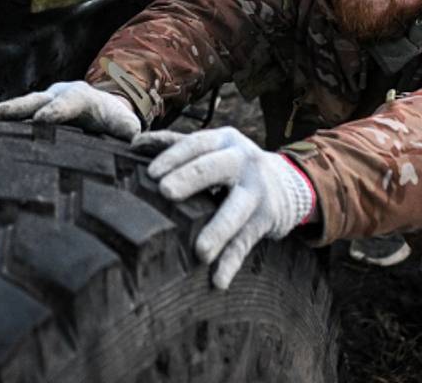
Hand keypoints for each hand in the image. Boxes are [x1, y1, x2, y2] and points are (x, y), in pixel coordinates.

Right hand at [0, 81, 140, 139]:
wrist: (102, 109)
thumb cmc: (114, 121)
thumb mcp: (125, 124)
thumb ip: (128, 130)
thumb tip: (134, 139)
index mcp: (82, 97)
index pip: (68, 103)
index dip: (56, 110)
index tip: (42, 119)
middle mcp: (58, 96)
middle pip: (37, 99)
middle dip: (19, 106)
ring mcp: (43, 103)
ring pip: (24, 107)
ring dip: (7, 113)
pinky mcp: (34, 114)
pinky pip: (18, 120)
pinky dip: (5, 126)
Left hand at [132, 127, 315, 287]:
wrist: (287, 183)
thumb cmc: (232, 163)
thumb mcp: (212, 147)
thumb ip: (176, 145)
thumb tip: (133, 144)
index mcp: (224, 140)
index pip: (196, 143)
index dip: (174, 156)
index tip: (151, 172)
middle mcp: (243, 161)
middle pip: (215, 168)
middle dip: (190, 178)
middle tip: (166, 192)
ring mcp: (257, 191)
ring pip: (235, 210)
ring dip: (217, 230)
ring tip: (199, 251)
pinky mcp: (266, 220)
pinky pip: (246, 242)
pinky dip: (231, 262)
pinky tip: (218, 281)